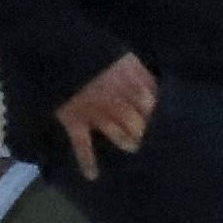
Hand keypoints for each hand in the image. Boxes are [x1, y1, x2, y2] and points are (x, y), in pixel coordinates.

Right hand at [55, 54, 157, 181]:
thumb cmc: (91, 49)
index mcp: (131, 85)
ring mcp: (96, 115)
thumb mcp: (122, 55)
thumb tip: (155, 89)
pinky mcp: (75, 121)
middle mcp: (118, 103)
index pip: (153, 107)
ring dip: (128, 143)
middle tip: (149, 137)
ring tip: (132, 146)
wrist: (56, 46)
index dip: (160, 114)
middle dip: (145, 132)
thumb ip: (140, 74)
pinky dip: (86, 161)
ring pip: (119, 136)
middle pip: (139, 126)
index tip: (166, 120)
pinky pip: (82, 145)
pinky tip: (92, 176)